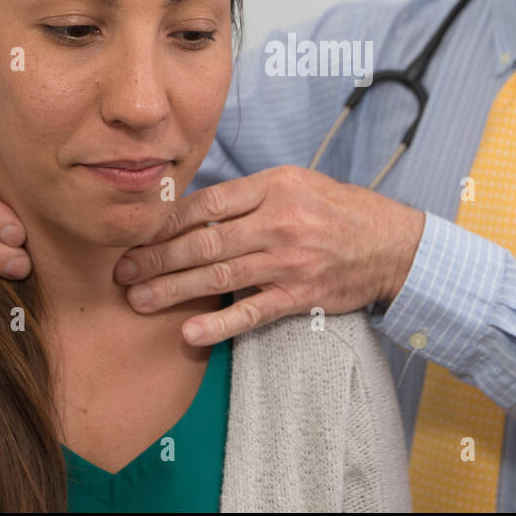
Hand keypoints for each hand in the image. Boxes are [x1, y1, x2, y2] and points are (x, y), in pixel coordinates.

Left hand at [114, 165, 425, 344]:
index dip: (166, 219)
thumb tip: (197, 207)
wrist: (393, 244)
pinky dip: (219, 324)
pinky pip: (252, 312)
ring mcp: (288, 262)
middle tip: (122, 270)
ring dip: (173, 289)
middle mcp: (278, 223)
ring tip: (138, 299)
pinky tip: (189, 332)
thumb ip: (251, 194)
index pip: (208, 202)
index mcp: (274, 187)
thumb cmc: (342, 210)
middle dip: (157, 257)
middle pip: (205, 241)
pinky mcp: (299, 296)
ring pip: (219, 276)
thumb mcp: (298, 183)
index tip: (135, 231)